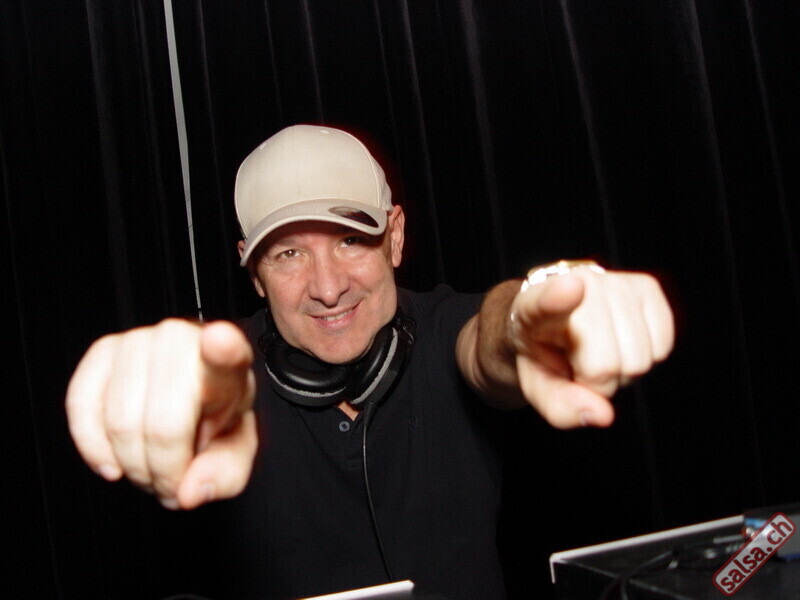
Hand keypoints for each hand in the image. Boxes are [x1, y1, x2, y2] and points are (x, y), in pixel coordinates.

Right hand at [66, 319, 256, 509]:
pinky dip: (93, 446)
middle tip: (172, 482)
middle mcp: (184, 343)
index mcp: (228, 365)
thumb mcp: (233, 453)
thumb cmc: (213, 420)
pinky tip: (113, 462)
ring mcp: (141, 341)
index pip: (227, 353)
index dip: (223, 348)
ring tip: (150, 468)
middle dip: (163, 471)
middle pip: (164, 424)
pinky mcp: (103, 351)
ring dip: (132, 465)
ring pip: (121, 421)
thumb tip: (190, 490)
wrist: (191, 397)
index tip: (221, 341)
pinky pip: (82, 405)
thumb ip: (224, 474)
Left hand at [510, 266, 673, 428]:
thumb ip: (561, 407)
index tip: (571, 287)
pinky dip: (646, 357)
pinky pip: (662, 347)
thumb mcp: (539, 387)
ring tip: (599, 352)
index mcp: (533, 308)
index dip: (557, 298)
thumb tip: (603, 415)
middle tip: (580, 364)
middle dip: (597, 381)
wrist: (556, 322)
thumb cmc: (545, 355)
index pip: (545, 302)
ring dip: (622, 371)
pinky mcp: (646, 285)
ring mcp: (614, 281)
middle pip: (606, 363)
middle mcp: (576, 283)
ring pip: (639, 360)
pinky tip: (621, 342)